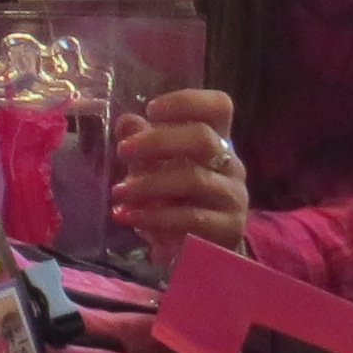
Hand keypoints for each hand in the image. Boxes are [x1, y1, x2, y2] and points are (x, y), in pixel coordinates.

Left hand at [114, 87, 250, 268]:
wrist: (202, 250)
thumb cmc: (177, 198)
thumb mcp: (155, 168)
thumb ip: (142, 144)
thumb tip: (127, 122)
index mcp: (216, 140)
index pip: (218, 107)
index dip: (187, 102)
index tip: (151, 110)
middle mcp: (230, 163)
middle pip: (203, 139)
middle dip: (158, 141)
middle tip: (122, 151)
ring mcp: (233, 196)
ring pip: (194, 179)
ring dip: (149, 184)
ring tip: (119, 192)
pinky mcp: (228, 229)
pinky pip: (191, 218)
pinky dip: (155, 216)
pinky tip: (129, 216)